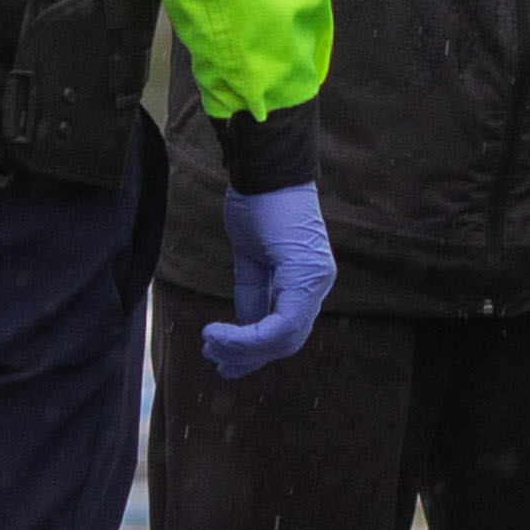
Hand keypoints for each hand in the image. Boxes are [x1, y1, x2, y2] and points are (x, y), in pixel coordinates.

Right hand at [201, 182, 335, 376]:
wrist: (263, 169)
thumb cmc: (257, 203)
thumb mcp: (251, 258)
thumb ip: (254, 293)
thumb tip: (245, 327)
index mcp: (308, 279)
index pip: (287, 330)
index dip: (254, 348)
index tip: (220, 352)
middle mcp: (318, 283)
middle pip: (287, 341)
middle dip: (248, 356)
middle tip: (215, 360)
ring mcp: (316, 281)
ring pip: (283, 339)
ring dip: (243, 349)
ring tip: (211, 346)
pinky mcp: (305, 277)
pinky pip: (279, 325)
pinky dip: (246, 337)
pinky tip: (217, 333)